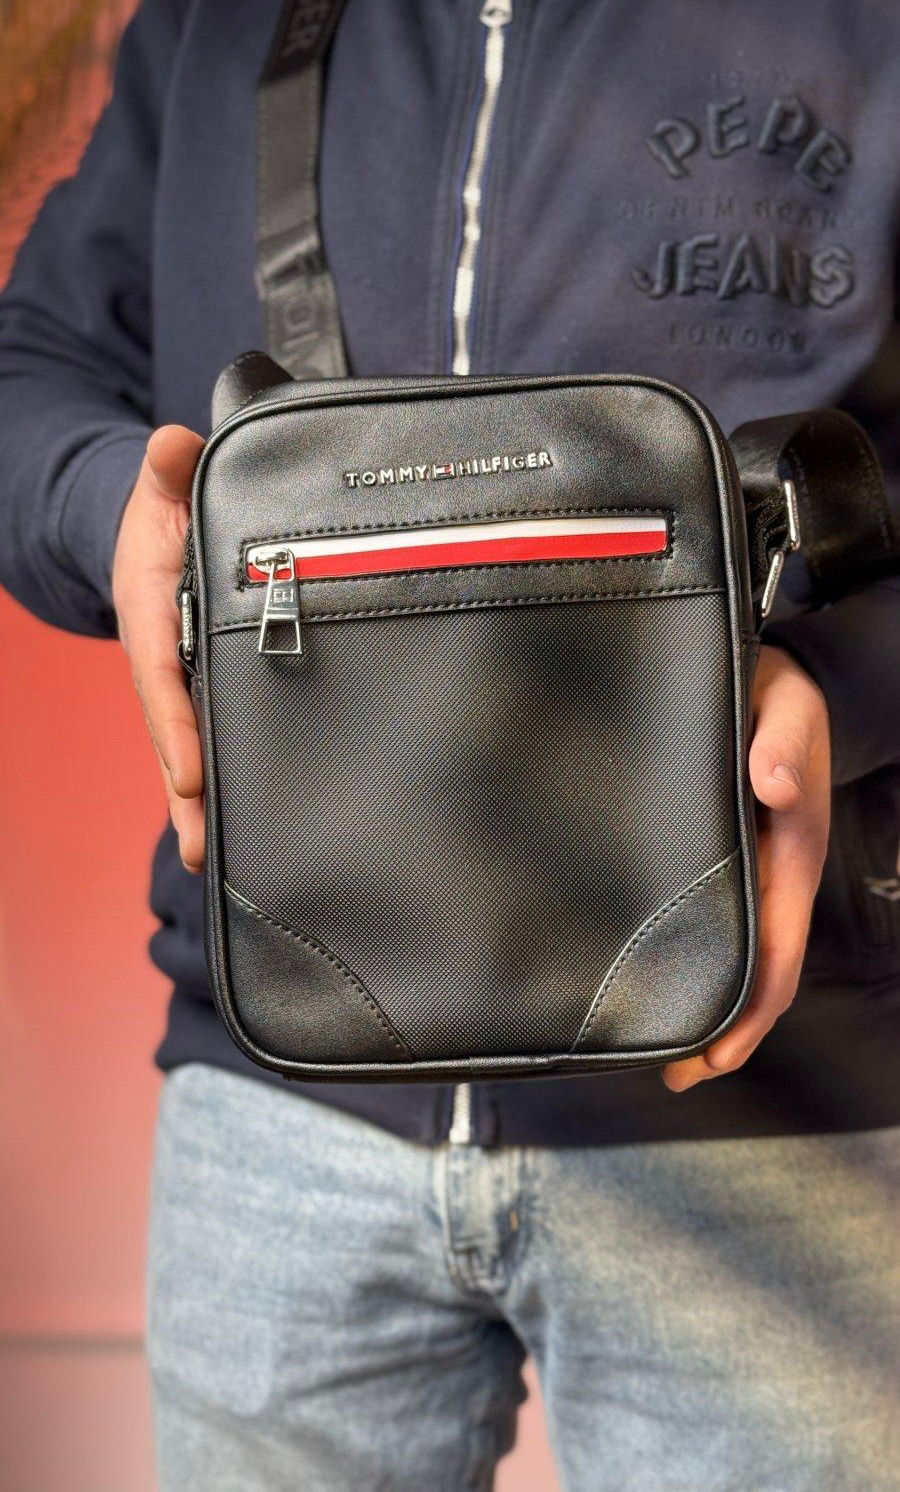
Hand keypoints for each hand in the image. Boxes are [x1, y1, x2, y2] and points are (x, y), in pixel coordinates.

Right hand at [113, 425, 205, 871]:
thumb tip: (170, 446)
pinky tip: (238, 837)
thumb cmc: (167, 511)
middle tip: (203, 848)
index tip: (187, 774)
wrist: (158, 529)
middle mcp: (163, 662)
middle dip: (186, 793)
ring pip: (191, 751)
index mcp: (150, 614)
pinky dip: (220, 787)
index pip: (161, 674)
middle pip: (173, 733)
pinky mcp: (206, 694)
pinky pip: (213, 742)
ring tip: (215, 863)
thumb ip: (170, 470)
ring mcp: (183, 685)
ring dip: (200, 806)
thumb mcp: (165, 485)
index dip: (174, 724)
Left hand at [662, 644, 830, 1090]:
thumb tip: (774, 787)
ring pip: (742, 958)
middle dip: (726, 1032)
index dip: (750, 1013)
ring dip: (712, 1008)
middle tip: (676, 1078)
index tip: (714, 1059)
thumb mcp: (785, 706)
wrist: (783, 681)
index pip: (777, 953)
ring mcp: (758, 875)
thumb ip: (780, 743)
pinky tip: (664, 980)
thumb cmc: (779, 697)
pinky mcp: (735, 863)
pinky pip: (724, 928)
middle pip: (761, 974)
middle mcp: (777, 877)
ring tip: (664, 1052)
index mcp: (792, 853)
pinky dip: (701, 966)